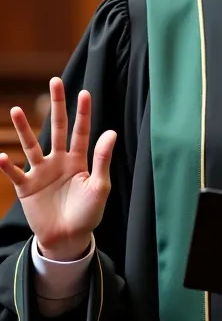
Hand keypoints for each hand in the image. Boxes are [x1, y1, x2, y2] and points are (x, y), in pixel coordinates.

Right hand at [0, 77, 116, 260]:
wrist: (68, 239)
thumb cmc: (87, 213)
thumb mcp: (99, 187)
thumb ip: (102, 160)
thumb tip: (110, 132)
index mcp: (78, 160)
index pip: (81, 131)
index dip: (83, 112)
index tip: (84, 92)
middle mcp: (59, 161)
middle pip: (58, 128)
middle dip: (57, 106)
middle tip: (56, 81)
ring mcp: (41, 172)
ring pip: (31, 145)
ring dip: (24, 129)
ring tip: (16, 110)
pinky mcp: (27, 187)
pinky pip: (16, 174)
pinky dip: (7, 166)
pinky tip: (2, 156)